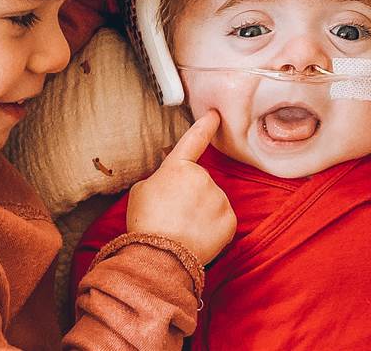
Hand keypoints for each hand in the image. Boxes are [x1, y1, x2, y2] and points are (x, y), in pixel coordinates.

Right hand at [126, 110, 236, 263]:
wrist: (160, 255)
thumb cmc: (145, 223)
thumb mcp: (140, 192)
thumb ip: (160, 182)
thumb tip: (170, 187)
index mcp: (177, 167)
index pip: (193, 140)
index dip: (205, 125)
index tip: (215, 114)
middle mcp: (202, 177)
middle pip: (199, 183)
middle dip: (190, 196)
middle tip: (172, 216)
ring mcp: (218, 198)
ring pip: (212, 202)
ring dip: (201, 213)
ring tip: (181, 230)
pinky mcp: (230, 220)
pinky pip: (221, 221)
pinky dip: (212, 229)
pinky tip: (196, 238)